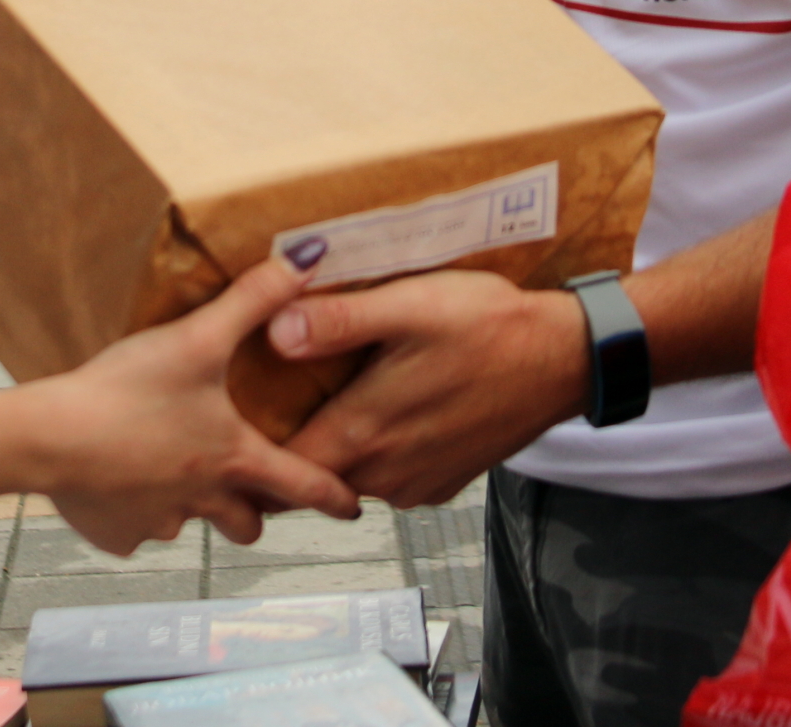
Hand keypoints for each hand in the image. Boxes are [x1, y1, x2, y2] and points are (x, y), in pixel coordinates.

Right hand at [34, 255, 359, 554]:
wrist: (48, 438)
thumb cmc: (125, 391)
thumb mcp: (196, 339)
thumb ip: (254, 300)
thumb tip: (306, 260)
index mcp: (233, 458)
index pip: (305, 487)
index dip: (337, 497)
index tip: (355, 508)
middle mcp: (204, 500)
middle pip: (249, 525)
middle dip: (256, 512)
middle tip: (252, 496)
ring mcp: (158, 523)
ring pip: (188, 524)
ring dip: (188, 506)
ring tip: (168, 473)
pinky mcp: (116, 535)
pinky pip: (133, 530)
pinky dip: (132, 511)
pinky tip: (115, 479)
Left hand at [269, 270, 588, 507]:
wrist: (564, 359)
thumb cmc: (489, 326)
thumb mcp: (410, 306)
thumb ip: (339, 322)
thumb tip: (274, 330)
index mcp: (365, 431)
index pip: (280, 472)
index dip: (248, 455)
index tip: (226, 430)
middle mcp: (386, 472)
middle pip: (311, 478)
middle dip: (284, 454)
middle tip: (263, 413)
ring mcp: (417, 483)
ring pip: (351, 480)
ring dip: (335, 450)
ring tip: (322, 404)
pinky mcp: (444, 482)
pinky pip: (390, 478)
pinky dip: (378, 454)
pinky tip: (385, 410)